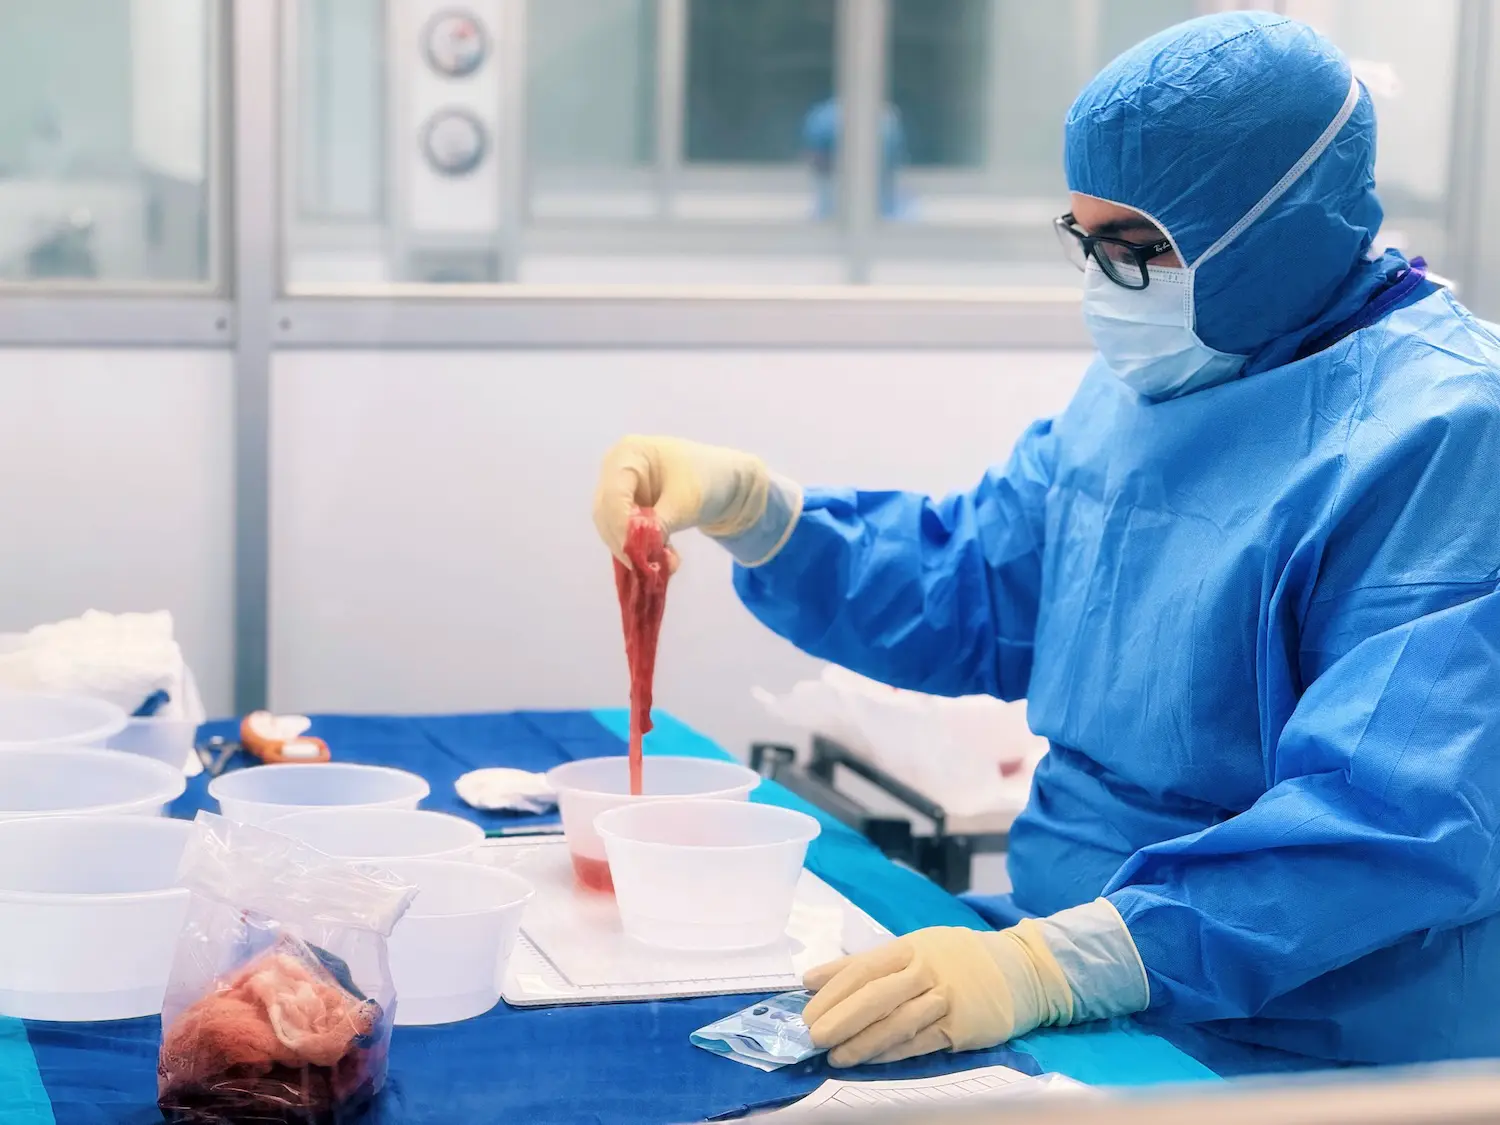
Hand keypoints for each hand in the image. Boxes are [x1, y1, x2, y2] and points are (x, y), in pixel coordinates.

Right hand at [593, 436, 770, 560]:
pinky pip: (625, 535)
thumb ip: (659, 524)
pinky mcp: (628, 510)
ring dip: (636, 551)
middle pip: (606, 513)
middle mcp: (616, 471)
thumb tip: (640, 553)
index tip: (637, 556)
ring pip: (613, 528)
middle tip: (649, 567)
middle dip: (627, 543)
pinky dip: (642, 550)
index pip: (613, 495)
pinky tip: (666, 560)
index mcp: (628, 454)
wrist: (725, 481)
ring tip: (668, 564)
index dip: (621, 527)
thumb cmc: (708, 477)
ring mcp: (620, 491)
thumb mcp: (686, 501)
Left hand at [802, 924, 1072, 1067]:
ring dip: (862, 1041)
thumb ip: (866, 963)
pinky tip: (871, 1059)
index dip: (832, 988)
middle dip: (840, 1017)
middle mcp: (927, 968)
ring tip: (835, 1056)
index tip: (804, 1006)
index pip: (863, 967)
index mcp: (910, 946)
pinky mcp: (963, 1025)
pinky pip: (921, 1041)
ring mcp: (947, 997)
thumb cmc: (957, 958)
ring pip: (897, 1021)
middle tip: (813, 1035)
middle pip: (876, 994)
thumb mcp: (915, 947)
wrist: (1022, 968)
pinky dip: (893, 1051)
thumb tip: (814, 979)